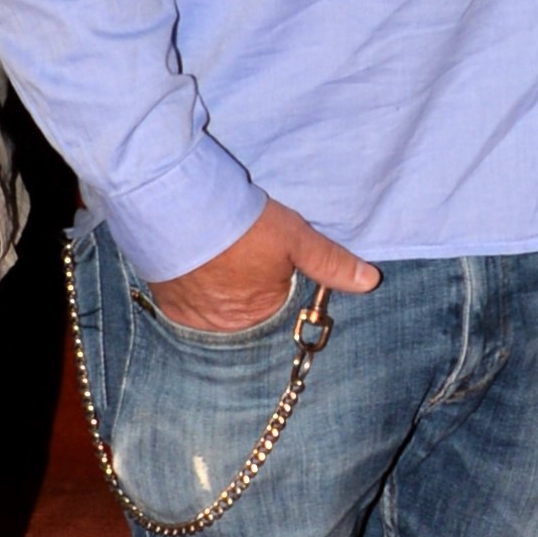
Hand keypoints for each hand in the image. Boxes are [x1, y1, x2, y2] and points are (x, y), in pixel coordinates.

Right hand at [144, 197, 378, 335]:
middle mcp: (228, 328)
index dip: (276, 285)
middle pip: (246, 313)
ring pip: (215, 309)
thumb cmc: (242, 225)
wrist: (178, 208)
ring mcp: (195, 319)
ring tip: (217, 258)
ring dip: (218, 290)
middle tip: (241, 256)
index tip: (271, 266)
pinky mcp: (167, 306)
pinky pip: (186, 305)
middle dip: (248, 291)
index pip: (278, 310)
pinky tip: (194, 265)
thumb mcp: (295, 237)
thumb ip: (330, 262)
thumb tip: (370, 281)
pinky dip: (191, 289)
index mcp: (263, 315)